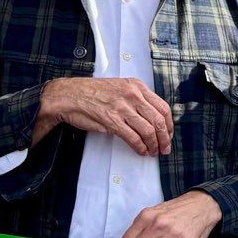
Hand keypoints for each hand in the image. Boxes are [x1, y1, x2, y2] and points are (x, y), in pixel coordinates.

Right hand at [38, 77, 173, 156]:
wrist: (68, 95)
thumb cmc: (91, 92)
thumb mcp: (120, 87)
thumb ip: (136, 99)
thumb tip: (151, 117)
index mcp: (137, 86)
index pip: (163, 107)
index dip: (170, 124)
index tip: (169, 134)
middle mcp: (133, 95)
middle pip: (159, 121)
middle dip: (165, 138)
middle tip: (165, 148)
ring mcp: (122, 107)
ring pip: (148, 131)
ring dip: (153, 145)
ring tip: (153, 152)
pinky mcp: (112, 120)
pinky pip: (133, 137)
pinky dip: (140, 147)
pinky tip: (141, 151)